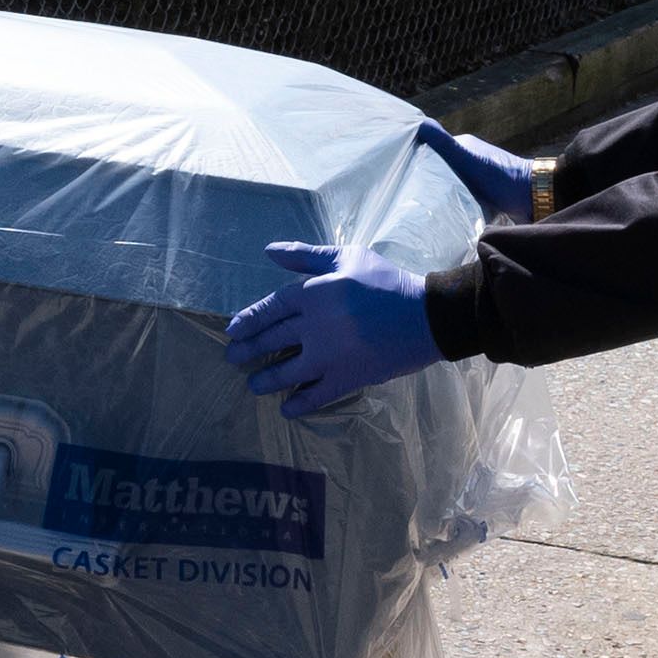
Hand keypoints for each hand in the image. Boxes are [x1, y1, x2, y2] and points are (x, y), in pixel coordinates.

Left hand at [220, 241, 443, 420]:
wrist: (425, 316)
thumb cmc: (386, 282)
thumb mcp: (347, 257)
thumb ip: (307, 255)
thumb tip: (269, 251)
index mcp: (311, 293)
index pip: (268, 308)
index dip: (247, 320)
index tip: (232, 331)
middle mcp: (312, 326)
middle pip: (270, 341)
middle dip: (247, 351)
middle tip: (232, 359)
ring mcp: (327, 356)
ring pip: (285, 373)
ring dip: (266, 380)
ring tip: (254, 385)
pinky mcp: (346, 378)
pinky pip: (314, 397)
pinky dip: (298, 404)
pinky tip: (286, 407)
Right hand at [418, 120, 549, 220]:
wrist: (535, 198)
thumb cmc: (501, 177)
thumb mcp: (468, 159)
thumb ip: (445, 144)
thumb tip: (418, 123)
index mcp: (466, 147)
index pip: (434, 151)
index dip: (418, 160)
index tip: (403, 175)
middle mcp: (472, 160)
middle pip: (442, 170)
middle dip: (428, 180)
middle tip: (411, 196)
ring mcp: (480, 179)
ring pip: (453, 186)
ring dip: (442, 195)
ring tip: (425, 208)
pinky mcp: (487, 196)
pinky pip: (464, 199)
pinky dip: (456, 205)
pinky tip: (447, 216)